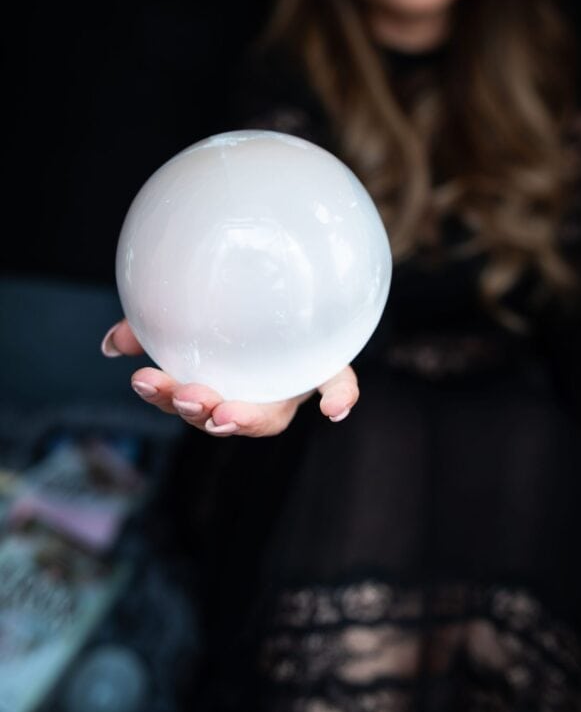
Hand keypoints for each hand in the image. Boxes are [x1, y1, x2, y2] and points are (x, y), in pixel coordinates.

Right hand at [101, 319, 358, 436]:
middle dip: (202, 414)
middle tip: (186, 397)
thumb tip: (111, 343)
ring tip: (226, 414)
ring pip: (270, 417)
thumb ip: (155, 330)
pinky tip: (334, 411)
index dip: (169, 399)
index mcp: (227, 384)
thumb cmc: (241, 316)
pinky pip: (338, 384)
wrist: (298, 292)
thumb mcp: (196, 317)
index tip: (143, 379)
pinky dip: (338, 398)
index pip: (193, 401)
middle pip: (228, 418)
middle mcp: (258, 395)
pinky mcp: (329, 368)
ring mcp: (291, 388)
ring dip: (247, 420)